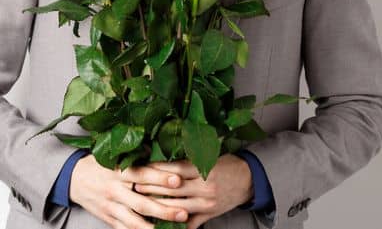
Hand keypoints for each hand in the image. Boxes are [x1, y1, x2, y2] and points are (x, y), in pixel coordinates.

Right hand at [68, 154, 189, 228]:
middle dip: (163, 210)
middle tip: (183, 213)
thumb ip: (136, 157)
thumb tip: (163, 151)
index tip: (178, 180)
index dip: (160, 178)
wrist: (73, 179)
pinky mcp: (108, 218)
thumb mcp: (113, 156)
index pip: (141, 174)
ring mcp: (111, 206)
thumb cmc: (99, 165)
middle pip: (141, 203)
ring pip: (134, 221)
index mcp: (117, 171)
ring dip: (154, 228)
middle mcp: (114, 189)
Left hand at [138, 155, 253, 228]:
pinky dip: (174, 223)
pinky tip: (159, 221)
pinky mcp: (208, 215)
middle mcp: (205, 187)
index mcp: (203, 169)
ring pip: (177, 207)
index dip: (155, 170)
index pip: (174, 169)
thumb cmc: (223, 165)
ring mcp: (207, 203)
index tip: (139, 168)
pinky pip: (189, 223)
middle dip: (151, 187)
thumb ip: (185, 162)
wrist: (248, 180)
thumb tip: (157, 160)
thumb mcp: (207, 158)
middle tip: (133, 186)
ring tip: (141, 203)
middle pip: (172, 189)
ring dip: (158, 206)